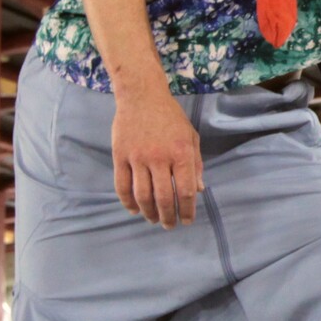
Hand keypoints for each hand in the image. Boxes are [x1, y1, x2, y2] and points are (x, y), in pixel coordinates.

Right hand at [111, 76, 202, 227]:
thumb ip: (196, 164)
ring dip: (149, 213)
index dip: (187, 210)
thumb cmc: (170, 117)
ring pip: (142, 195)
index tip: (187, 220)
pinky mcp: (120, 156)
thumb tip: (199, 190)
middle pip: (164, 197)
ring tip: (154, 219)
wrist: (141, 95)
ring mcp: (137, 157)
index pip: (185, 190)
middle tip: (169, 225)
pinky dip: (128, 202)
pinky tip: (134, 210)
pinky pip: (122, 185)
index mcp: (181, 153)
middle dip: (168, 217)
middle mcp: (159, 157)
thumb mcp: (190, 136)